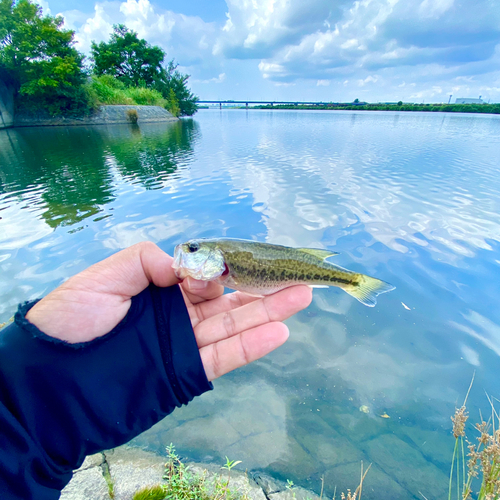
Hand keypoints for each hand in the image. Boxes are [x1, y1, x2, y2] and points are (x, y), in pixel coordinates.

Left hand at [26, 242, 311, 380]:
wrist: (51, 384)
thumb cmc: (69, 323)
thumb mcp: (102, 279)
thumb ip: (146, 261)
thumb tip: (187, 264)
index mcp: (158, 289)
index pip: (202, 273)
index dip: (221, 267)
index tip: (232, 265)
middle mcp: (178, 315)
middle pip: (227, 298)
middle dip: (261, 286)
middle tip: (295, 274)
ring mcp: (185, 344)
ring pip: (234, 325)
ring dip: (268, 312)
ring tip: (302, 295)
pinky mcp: (187, 372)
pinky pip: (225, 356)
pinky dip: (253, 346)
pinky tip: (280, 332)